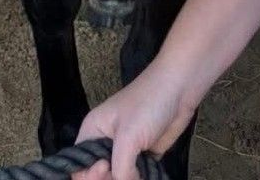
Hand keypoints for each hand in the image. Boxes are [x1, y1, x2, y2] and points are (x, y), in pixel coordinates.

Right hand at [71, 63, 194, 179]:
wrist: (180, 88)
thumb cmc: (148, 103)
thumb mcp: (128, 137)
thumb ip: (120, 169)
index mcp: (92, 132)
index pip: (79, 166)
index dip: (89, 175)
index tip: (106, 167)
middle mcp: (105, 143)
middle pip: (98, 175)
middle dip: (109, 179)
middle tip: (127, 172)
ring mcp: (125, 150)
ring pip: (118, 177)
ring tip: (138, 174)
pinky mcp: (143, 156)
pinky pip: (135, 177)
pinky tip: (147, 175)